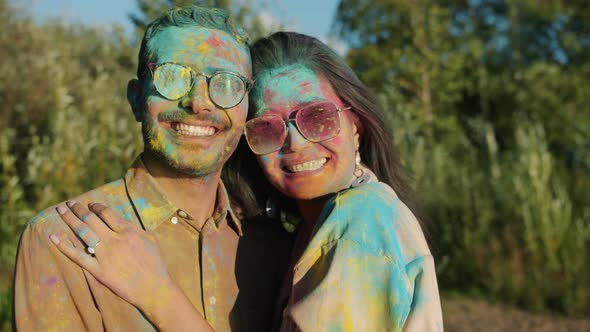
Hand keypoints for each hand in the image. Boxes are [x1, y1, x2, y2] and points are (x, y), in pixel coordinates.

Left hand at [50, 201, 172, 312]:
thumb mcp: (150, 240)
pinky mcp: (98, 270)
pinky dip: (64, 246)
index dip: (96, 206)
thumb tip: (121, 221)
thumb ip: (134, 228)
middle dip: (78, 209)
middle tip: (69, 203)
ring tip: (60, 210)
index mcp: (128, 231)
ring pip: (82, 232)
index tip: (90, 204)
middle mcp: (114, 240)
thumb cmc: (155, 264)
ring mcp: (104, 255)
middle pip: (91, 219)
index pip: (107, 213)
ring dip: (69, 219)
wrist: (153, 288)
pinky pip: (77, 256)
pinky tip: (53, 236)